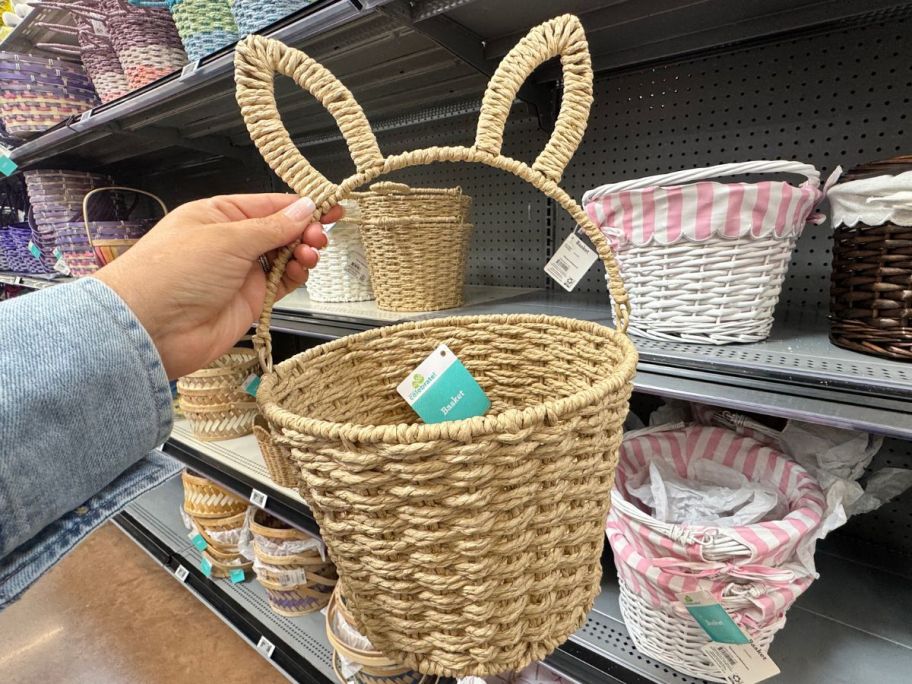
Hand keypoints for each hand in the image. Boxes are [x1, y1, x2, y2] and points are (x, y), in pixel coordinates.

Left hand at [94, 194, 341, 378]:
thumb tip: (304, 209)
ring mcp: (240, 273)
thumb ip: (272, 226)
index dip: (301, 205)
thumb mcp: (227, 238)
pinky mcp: (249, 301)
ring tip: (311, 255)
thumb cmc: (173, 273)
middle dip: (304, 231)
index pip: (269, 204)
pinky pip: (281, 284)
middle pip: (280, 231)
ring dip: (302, 254)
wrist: (151, 329)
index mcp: (219, 215)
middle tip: (319, 237)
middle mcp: (230, 242)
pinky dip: (296, 276)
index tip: (331, 206)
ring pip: (284, 257)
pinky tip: (302, 270)